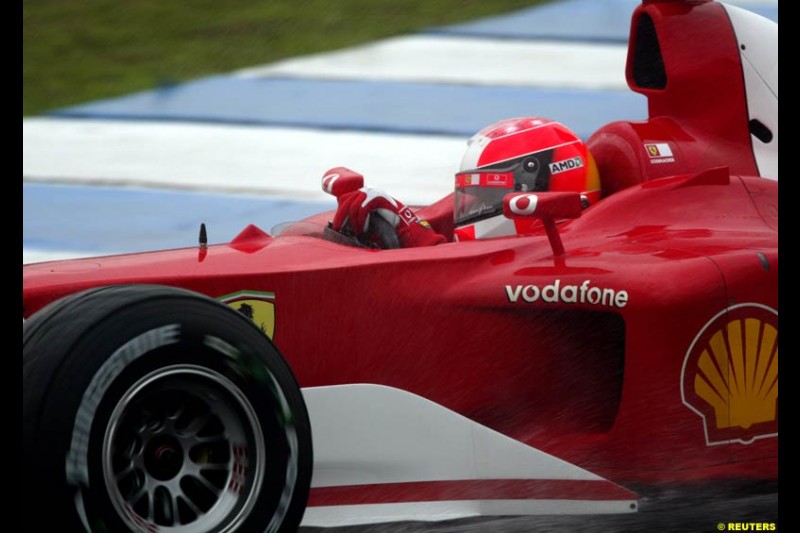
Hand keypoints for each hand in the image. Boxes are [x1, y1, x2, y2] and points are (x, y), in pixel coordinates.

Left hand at [322, 167, 444, 247]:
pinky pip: (362, 209)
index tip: (337, 227)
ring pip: (353, 206)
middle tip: (341, 231)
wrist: (403, 222)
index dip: (339, 213)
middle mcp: (366, 189)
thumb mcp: (367, 217)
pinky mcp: (377, 197)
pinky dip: (360, 221)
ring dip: (353, 222)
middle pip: (346, 202)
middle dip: (341, 218)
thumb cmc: (384, 223)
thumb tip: (339, 224)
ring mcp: (372, 192)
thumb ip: (357, 215)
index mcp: (362, 192)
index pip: (344, 199)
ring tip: (358, 232)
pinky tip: (363, 229)